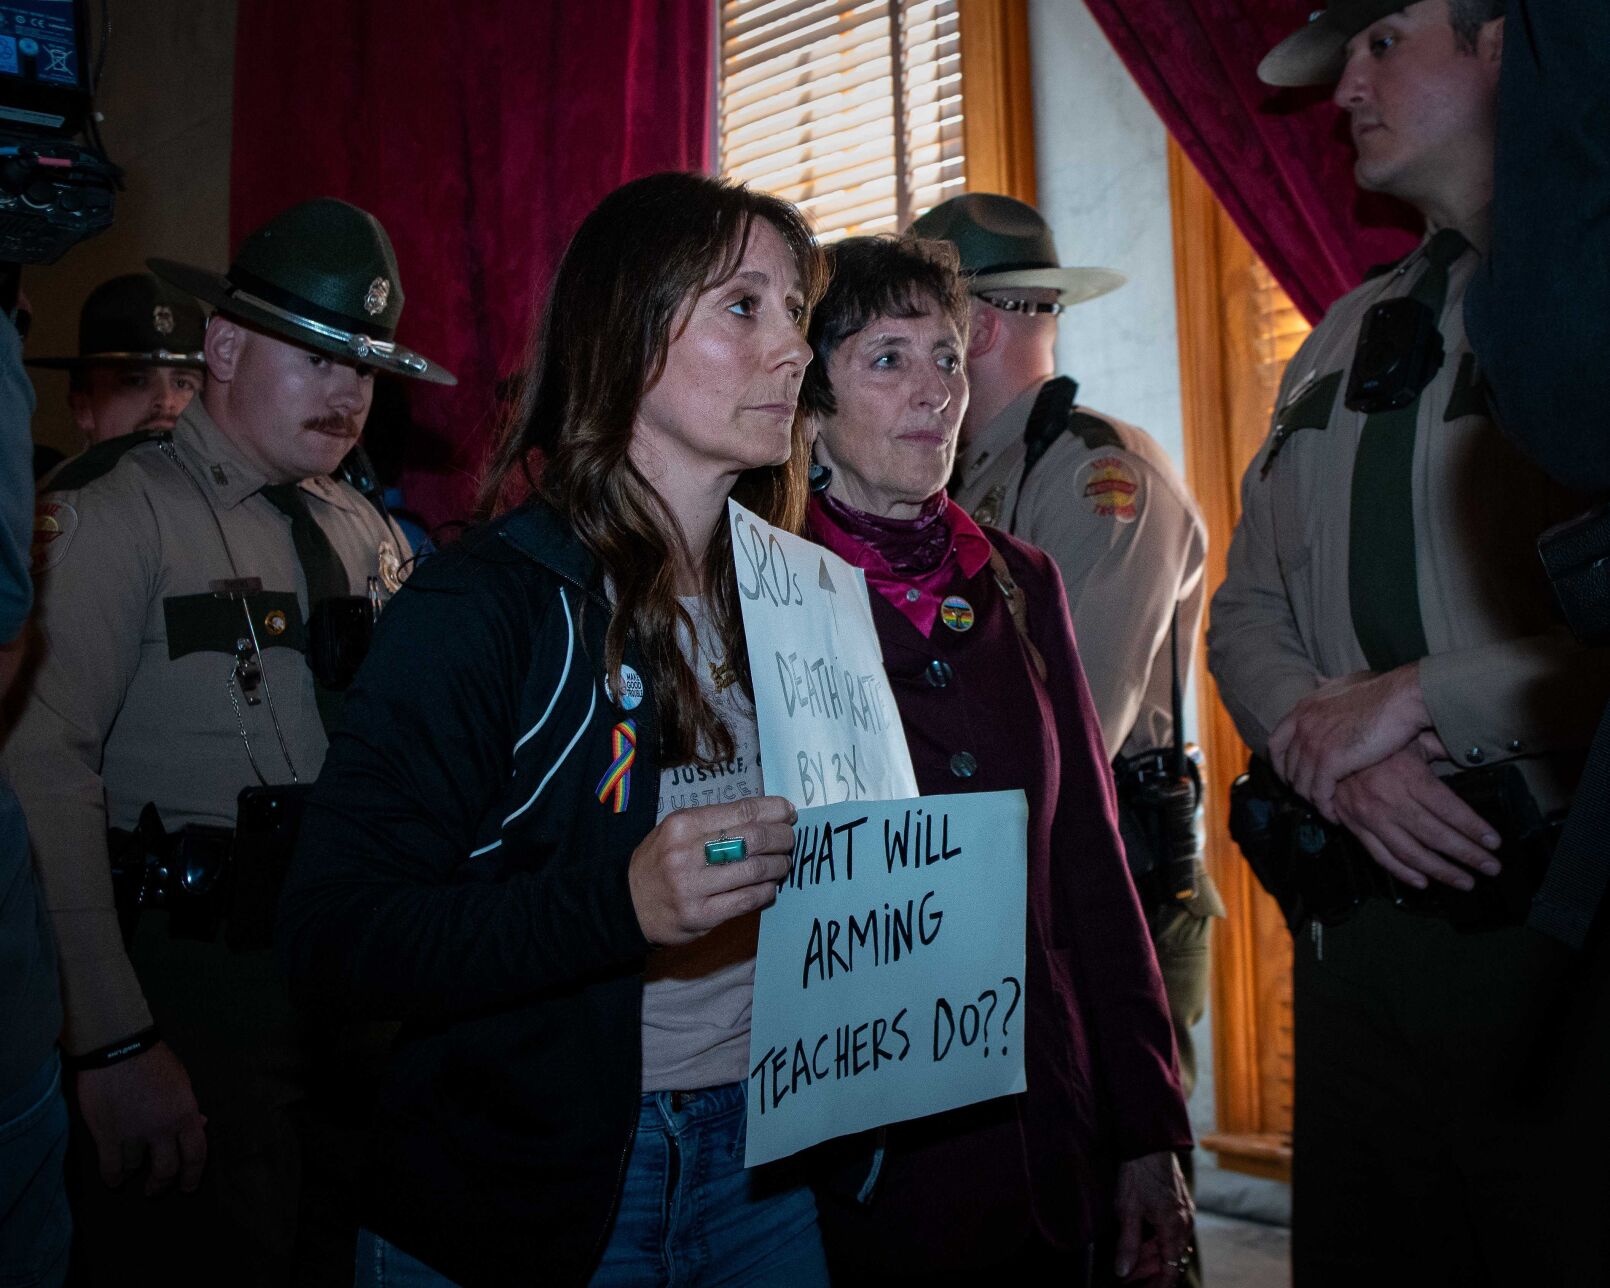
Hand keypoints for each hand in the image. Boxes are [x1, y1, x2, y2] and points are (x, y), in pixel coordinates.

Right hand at [75, 1041, 207, 1195]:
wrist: (119, 1047)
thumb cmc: (154, 1059)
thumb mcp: (182, 1081)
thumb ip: (189, 1107)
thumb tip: (201, 1124)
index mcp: (185, 1114)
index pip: (196, 1154)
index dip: (193, 1175)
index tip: (188, 1187)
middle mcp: (162, 1129)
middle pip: (167, 1170)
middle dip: (162, 1184)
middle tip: (155, 1189)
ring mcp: (134, 1133)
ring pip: (136, 1167)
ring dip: (133, 1172)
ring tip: (130, 1174)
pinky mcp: (108, 1134)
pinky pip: (111, 1166)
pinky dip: (113, 1177)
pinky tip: (114, 1180)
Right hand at [628, 795, 796, 946]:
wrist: (627, 904)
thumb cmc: (659, 861)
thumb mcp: (676, 830)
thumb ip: (715, 822)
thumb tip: (767, 816)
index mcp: (683, 824)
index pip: (742, 811)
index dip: (774, 810)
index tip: (789, 812)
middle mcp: (688, 853)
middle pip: (755, 839)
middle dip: (782, 838)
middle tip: (789, 840)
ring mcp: (694, 887)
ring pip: (756, 870)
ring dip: (779, 865)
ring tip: (783, 864)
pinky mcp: (702, 916)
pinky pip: (748, 900)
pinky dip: (767, 891)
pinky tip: (770, 886)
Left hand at [1114, 1150, 1193, 1282]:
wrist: (1149, 1142)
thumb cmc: (1138, 1174)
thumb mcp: (1128, 1212)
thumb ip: (1128, 1244)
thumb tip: (1123, 1272)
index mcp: (1175, 1229)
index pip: (1172, 1270)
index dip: (1159, 1285)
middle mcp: (1185, 1223)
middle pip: (1173, 1259)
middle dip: (1153, 1273)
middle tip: (1131, 1280)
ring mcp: (1185, 1212)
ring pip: (1173, 1245)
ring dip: (1155, 1258)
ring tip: (1132, 1265)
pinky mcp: (1180, 1203)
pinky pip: (1173, 1231)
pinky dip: (1159, 1242)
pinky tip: (1143, 1243)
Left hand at [1269, 664, 1430, 819]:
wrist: (1403, 697)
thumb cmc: (1384, 691)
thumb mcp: (1345, 682)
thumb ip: (1327, 685)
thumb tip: (1317, 680)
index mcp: (1303, 708)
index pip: (1276, 744)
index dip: (1281, 764)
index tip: (1291, 777)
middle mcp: (1302, 725)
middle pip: (1287, 767)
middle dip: (1298, 785)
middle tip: (1312, 798)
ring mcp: (1312, 742)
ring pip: (1301, 783)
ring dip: (1313, 800)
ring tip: (1326, 809)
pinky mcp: (1329, 760)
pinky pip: (1318, 792)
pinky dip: (1325, 807)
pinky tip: (1336, 815)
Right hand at [1332, 747, 1500, 889]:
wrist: (1327, 748)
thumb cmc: (1374, 742)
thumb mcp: (1409, 738)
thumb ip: (1440, 748)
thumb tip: (1473, 750)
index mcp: (1408, 775)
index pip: (1450, 809)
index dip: (1474, 828)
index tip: (1495, 843)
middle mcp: (1389, 799)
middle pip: (1436, 835)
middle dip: (1468, 854)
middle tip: (1491, 868)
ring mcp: (1370, 816)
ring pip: (1411, 852)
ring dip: (1442, 871)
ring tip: (1466, 881)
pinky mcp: (1355, 826)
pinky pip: (1381, 856)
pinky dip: (1403, 873)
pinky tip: (1424, 882)